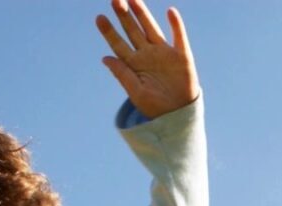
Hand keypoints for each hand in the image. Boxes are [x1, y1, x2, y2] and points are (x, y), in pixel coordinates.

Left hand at [96, 0, 199, 118]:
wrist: (179, 117)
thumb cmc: (156, 108)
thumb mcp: (136, 93)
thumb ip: (123, 75)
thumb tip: (105, 58)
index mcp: (135, 64)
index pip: (119, 44)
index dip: (109, 32)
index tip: (99, 19)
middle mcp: (147, 55)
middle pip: (133, 31)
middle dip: (123, 16)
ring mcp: (164, 54)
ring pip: (151, 28)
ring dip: (143, 14)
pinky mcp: (182, 57)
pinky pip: (179, 37)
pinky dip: (176, 25)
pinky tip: (170, 12)